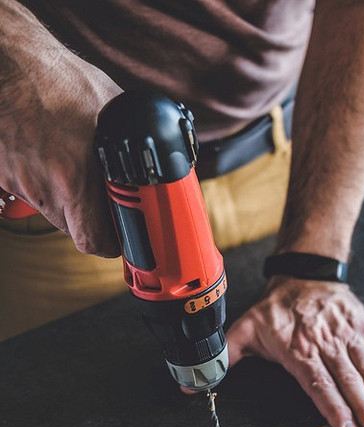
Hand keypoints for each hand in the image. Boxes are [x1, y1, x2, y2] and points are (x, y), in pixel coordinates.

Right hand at [0, 2, 121, 255]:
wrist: (7, 61)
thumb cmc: (59, 79)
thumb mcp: (114, 110)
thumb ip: (135, 141)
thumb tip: (162, 157)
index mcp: (74, 177)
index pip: (94, 240)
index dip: (112, 243)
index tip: (124, 235)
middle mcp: (42, 186)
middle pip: (73, 230)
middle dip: (92, 222)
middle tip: (105, 204)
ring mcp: (16, 180)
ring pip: (49, 211)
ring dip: (66, 201)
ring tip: (75, 169)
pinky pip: (25, 191)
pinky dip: (39, 182)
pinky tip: (48, 156)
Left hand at [226, 277, 363, 426]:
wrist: (304, 272)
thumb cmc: (275, 308)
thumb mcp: (245, 328)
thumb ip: (224, 357)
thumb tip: (190, 383)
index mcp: (299, 349)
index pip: (319, 384)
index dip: (335, 409)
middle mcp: (327, 343)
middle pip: (349, 381)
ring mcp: (349, 333)